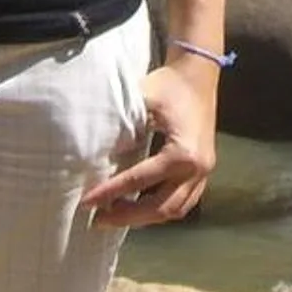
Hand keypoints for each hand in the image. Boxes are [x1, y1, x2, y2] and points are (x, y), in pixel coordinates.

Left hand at [83, 61, 217, 227]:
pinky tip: (140, 207)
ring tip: (115, 214)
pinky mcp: (204, 172)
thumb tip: (92, 152)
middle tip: (97, 218)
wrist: (198, 73)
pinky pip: (184, 202)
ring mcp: (205, 173)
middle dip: (127, 216)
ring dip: (145, 218)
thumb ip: (121, 126)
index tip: (86, 203)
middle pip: (160, 207)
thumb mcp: (141, 99)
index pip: (139, 180)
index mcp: (183, 153)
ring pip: (175, 211)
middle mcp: (197, 169)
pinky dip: (161, 209)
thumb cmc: (168, 84)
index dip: (110, 193)